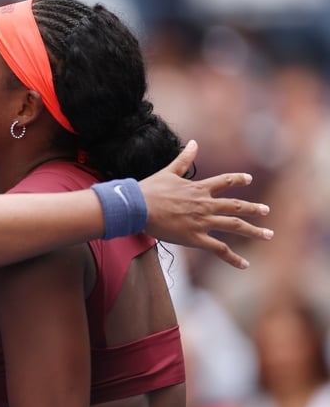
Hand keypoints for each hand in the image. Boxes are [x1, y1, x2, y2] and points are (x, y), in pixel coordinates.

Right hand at [140, 140, 272, 268]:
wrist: (138, 207)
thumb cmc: (149, 190)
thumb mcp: (168, 172)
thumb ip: (184, 159)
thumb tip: (194, 142)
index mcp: (198, 188)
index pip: (224, 182)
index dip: (237, 180)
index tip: (248, 179)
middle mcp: (205, 204)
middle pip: (235, 206)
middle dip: (253, 209)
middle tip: (266, 210)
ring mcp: (202, 222)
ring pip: (234, 226)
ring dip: (253, 231)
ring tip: (268, 235)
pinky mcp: (195, 238)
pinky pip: (219, 249)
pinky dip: (233, 258)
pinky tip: (244, 264)